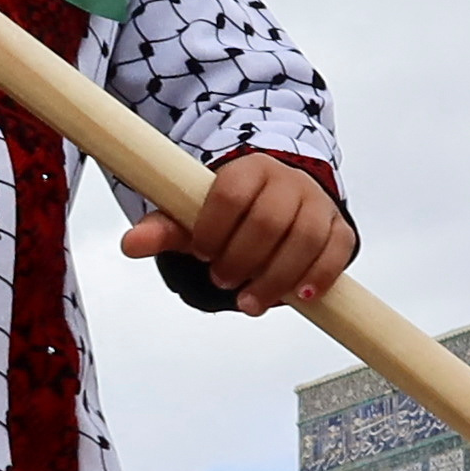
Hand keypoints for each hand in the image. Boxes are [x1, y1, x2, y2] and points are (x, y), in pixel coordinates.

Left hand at [125, 152, 356, 312]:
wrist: (278, 196)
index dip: (214, 229)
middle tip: (222, 280)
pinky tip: (299, 296)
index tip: (202, 254)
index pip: (231, 193)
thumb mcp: (195, 216)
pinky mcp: (338, 228)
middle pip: (268, 221)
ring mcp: (317, 203)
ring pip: (304, 239)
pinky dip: (318, 276)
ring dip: (275, 278)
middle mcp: (288, 180)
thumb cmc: (231, 211)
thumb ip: (165, 229)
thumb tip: (130, 245)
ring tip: (249, 302)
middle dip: (242, 259)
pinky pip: (337, 251)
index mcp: (249, 168)